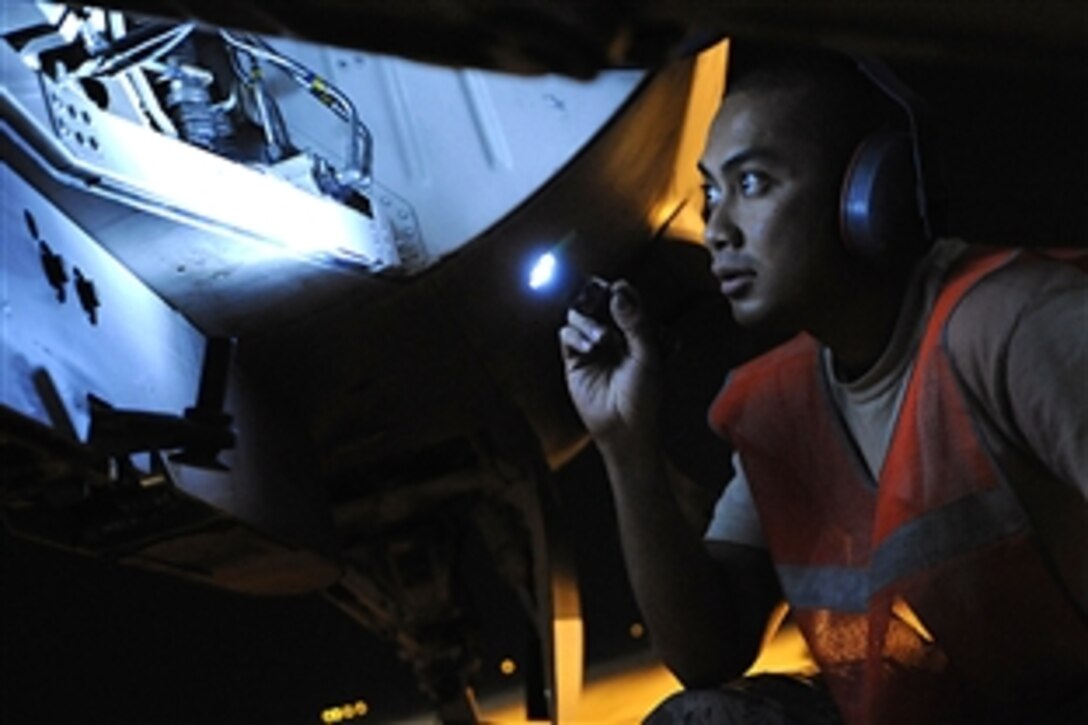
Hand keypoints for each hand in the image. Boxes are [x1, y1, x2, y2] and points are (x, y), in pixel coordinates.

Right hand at [559, 280, 661, 449]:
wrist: (625, 428)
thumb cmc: (643, 396)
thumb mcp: (647, 356)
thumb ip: (635, 322)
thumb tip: (619, 292)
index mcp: (634, 331)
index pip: (623, 301)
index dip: (619, 291)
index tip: (617, 288)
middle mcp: (612, 335)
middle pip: (596, 303)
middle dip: (595, 298)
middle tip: (596, 294)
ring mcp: (592, 346)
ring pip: (579, 316)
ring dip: (588, 322)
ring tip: (601, 339)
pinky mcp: (574, 360)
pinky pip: (567, 336)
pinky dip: (575, 336)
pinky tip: (589, 348)